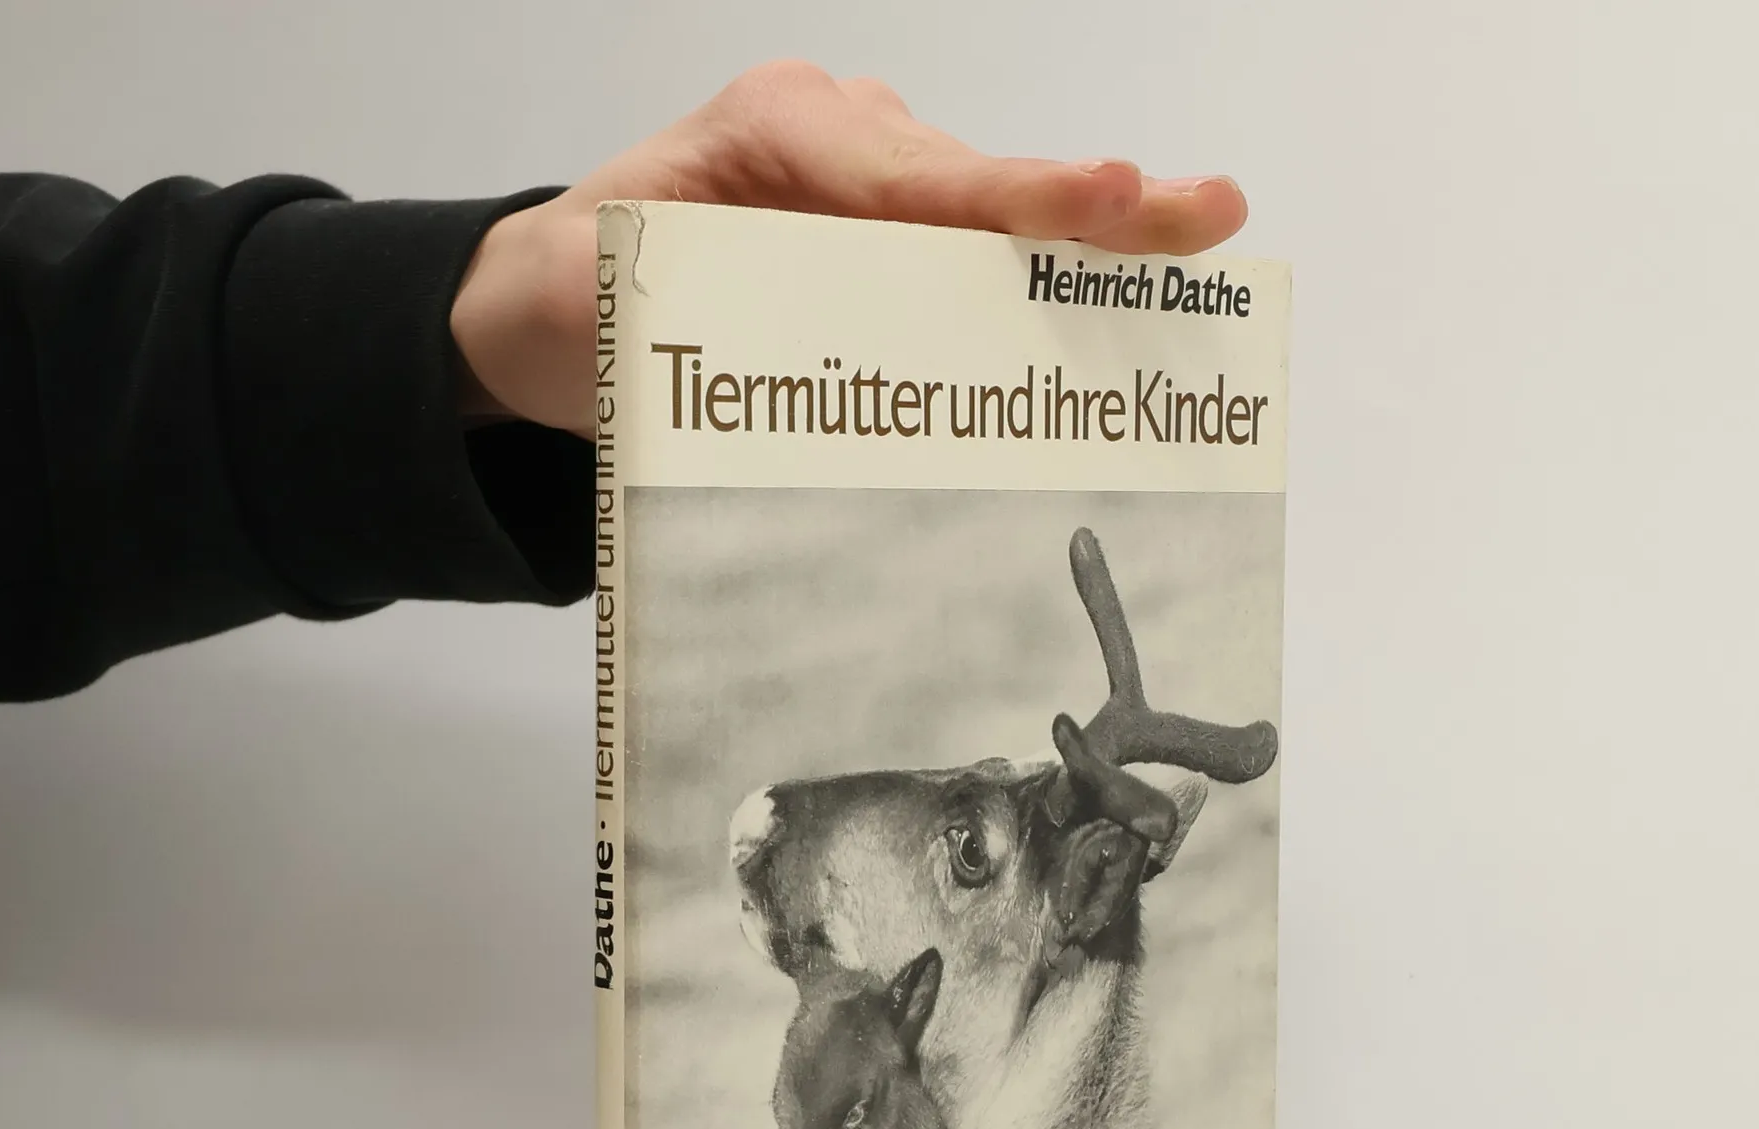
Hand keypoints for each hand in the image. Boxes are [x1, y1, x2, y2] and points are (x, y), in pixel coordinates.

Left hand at [450, 60, 1247, 436]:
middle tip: (1211, 212)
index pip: (916, 175)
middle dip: (1099, 210)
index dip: (1019, 197)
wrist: (548, 301)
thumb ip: (692, 314)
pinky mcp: (890, 237)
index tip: (1107, 195)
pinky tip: (1119, 310)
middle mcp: (843, 141)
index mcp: (778, 134)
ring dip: (1084, 256)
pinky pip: (975, 261)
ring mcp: (875, 184)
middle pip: (985, 189)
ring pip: (992, 227)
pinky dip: (1040, 292)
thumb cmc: (577, 296)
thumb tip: (787, 364)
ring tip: (1194, 258)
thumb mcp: (604, 300)